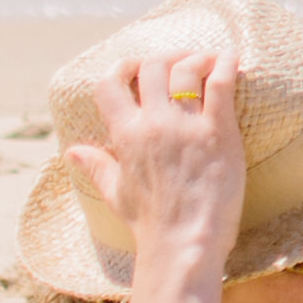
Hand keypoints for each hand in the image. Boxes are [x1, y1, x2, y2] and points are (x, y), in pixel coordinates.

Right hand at [66, 42, 250, 298]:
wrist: (183, 244)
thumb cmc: (150, 224)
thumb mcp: (115, 193)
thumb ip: (95, 166)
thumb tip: (71, 152)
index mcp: (124, 135)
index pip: (110, 82)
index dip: (123, 66)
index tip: (137, 66)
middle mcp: (152, 123)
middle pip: (152, 66)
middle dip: (165, 59)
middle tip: (181, 62)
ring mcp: (186, 125)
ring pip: (186, 69)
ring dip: (197, 58)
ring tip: (208, 62)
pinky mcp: (218, 131)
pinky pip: (220, 83)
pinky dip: (225, 65)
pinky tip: (231, 61)